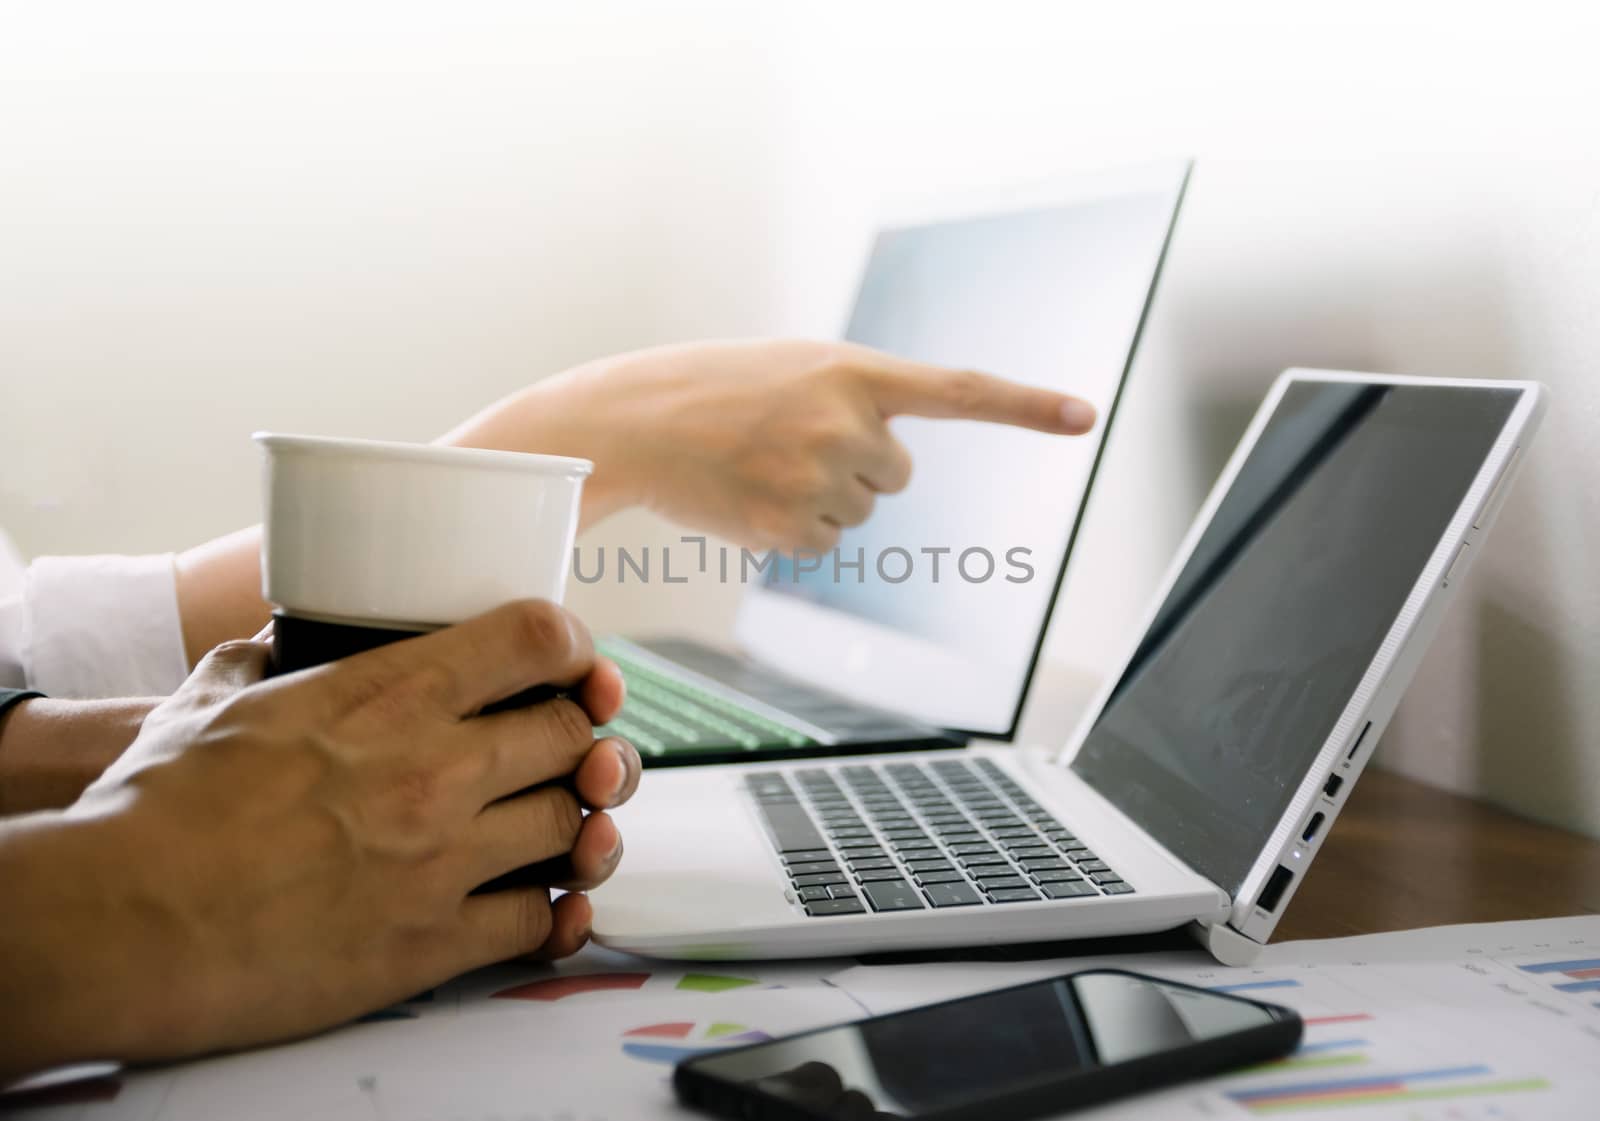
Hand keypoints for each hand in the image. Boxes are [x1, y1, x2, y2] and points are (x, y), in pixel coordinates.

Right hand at [0, 600, 639, 1077]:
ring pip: (575, 823)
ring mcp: (442, 857)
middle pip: (572, 733)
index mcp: (388, 695)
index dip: (573, 649)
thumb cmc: (154, 812)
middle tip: (558, 755)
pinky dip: (555, 915)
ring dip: (575, 826)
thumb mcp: (209, 702)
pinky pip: (541, 922)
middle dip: (577, 739)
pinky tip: (541, 907)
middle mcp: (435, 767)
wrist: (124, 922)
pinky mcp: (434, 942)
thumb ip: (260, 663)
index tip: (571, 668)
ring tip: (554, 830)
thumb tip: (268, 647)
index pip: (536, 638)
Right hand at [441, 339, 1096, 550]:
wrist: (630, 422)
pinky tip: (745, 498)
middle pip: (895, 476)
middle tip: (785, 444)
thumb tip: (892, 464)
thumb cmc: (712, 390)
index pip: (960, 391)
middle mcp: (848, 422)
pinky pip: (822, 544)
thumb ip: (854, 396)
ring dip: (816, 498)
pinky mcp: (792, 528)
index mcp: (853, 370)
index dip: (1027, 407)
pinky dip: (790, 531)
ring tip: (755, 466)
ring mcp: (821, 477)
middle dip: (853, 466)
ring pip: (858, 514)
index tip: (1087, 418)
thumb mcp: (792, 367)